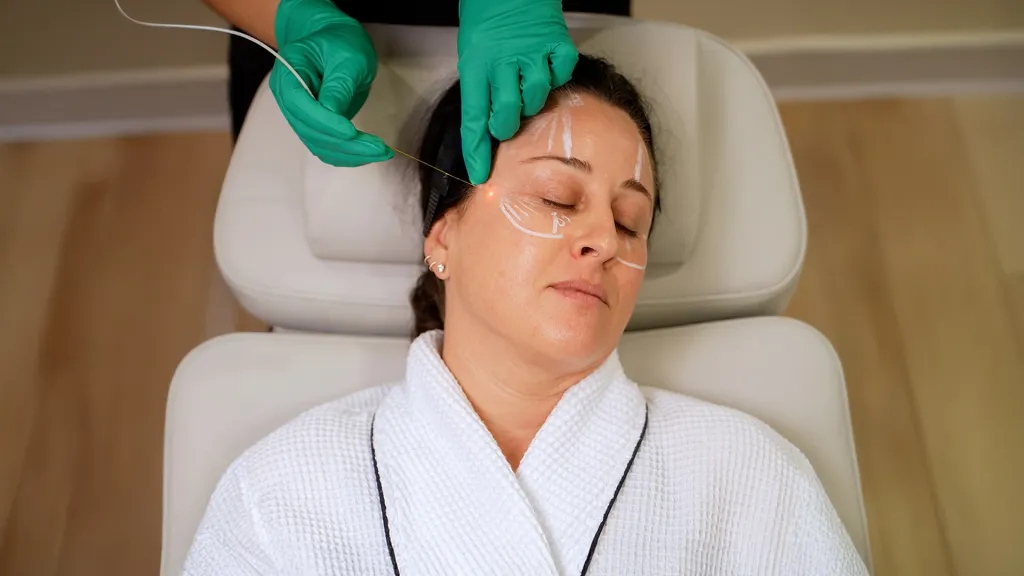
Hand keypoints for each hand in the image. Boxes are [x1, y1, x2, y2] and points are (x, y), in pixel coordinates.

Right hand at [270, 0, 393, 166]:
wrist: (333, 41)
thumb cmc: (340, 42)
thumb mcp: (346, 57)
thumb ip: (339, 86)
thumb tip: (336, 118)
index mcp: (288, 75)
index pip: (302, 107)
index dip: (326, 123)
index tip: (352, 133)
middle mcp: (289, 99)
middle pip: (310, 131)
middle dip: (345, 144)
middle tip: (380, 149)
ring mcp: (300, 115)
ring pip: (318, 144)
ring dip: (348, 154)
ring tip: (380, 152)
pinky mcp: (314, 125)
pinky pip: (326, 146)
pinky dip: (346, 154)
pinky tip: (367, 153)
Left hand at [457, 0, 578, 183]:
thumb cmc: (487, 20)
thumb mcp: (472, 54)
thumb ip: (481, 88)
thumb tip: (488, 129)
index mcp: (476, 64)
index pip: (474, 117)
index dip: (476, 151)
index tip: (480, 175)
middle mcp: (503, 60)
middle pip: (508, 112)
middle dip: (507, 125)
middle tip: (507, 121)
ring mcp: (532, 52)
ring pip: (536, 96)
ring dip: (532, 100)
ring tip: (525, 87)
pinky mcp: (556, 43)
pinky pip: (560, 74)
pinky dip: (555, 76)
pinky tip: (546, 68)